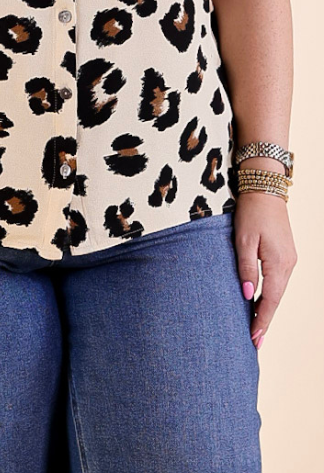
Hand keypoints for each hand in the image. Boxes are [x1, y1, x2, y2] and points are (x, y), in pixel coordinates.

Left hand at [234, 190, 296, 349]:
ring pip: (277, 291)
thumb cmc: (251, 213)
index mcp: (278, 264)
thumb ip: (246, 268)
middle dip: (265, 320)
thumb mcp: (243, 240)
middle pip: (275, 299)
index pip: (269, 301)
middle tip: (254, 341)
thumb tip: (246, 294)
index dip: (262, 321)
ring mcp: (288, 260)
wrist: (265, 190)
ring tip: (255, 326)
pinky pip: (277, 281)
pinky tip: (260, 301)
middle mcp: (288, 265)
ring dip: (266, 308)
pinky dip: (269, 294)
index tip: (254, 340)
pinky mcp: (284, 254)